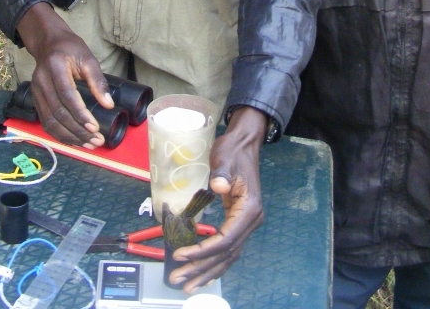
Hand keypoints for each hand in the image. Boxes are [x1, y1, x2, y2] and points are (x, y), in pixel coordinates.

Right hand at [16, 2, 113, 147]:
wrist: (49, 43)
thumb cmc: (71, 49)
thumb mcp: (88, 58)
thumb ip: (98, 81)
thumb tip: (109, 105)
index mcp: (55, 67)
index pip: (67, 96)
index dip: (80, 114)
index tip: (95, 128)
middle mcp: (41, 81)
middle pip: (58, 112)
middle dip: (78, 130)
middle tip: (96, 141)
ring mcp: (35, 91)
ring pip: (49, 121)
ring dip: (69, 137)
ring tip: (88, 145)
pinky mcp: (35, 99)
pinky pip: (45, 121)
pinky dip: (59, 134)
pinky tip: (73, 140)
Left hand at [169, 106, 266, 292]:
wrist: (243, 144)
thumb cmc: (233, 151)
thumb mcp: (225, 158)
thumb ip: (222, 173)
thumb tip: (218, 185)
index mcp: (249, 210)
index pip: (225, 240)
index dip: (202, 250)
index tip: (180, 255)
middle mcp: (250, 221)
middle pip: (225, 254)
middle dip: (201, 268)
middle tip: (179, 280)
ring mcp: (245, 223)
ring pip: (227, 256)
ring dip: (207, 271)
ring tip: (187, 285)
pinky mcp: (238, 222)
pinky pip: (227, 249)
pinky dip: (214, 262)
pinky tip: (203, 272)